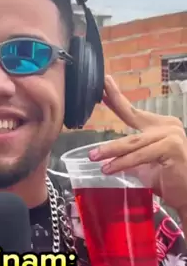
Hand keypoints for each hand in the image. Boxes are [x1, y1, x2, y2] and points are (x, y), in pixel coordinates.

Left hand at [89, 76, 186, 215]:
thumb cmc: (170, 181)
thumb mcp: (144, 165)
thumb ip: (128, 155)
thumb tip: (105, 154)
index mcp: (161, 126)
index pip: (135, 112)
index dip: (118, 99)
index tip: (104, 85)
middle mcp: (168, 126)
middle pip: (134, 116)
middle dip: (114, 104)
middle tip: (98, 94)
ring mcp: (171, 135)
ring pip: (133, 142)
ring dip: (111, 150)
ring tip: (94, 156)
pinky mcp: (172, 147)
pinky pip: (141, 155)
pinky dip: (123, 163)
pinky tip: (109, 168)